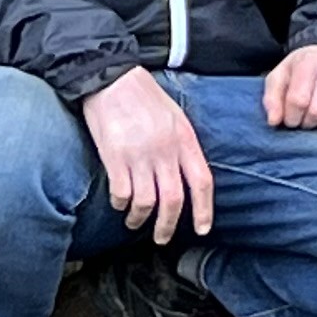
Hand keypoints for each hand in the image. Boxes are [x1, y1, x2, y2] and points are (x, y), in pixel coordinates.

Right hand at [81, 68, 212, 243]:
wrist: (112, 78)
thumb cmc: (143, 95)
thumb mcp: (174, 116)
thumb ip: (181, 144)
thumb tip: (186, 174)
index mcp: (184, 138)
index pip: (202, 181)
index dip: (204, 209)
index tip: (202, 229)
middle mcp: (165, 149)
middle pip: (174, 199)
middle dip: (168, 225)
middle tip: (162, 238)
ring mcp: (139, 154)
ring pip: (146, 202)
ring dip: (140, 219)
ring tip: (134, 222)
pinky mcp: (115, 156)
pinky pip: (121, 193)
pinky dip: (120, 204)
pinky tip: (119, 204)